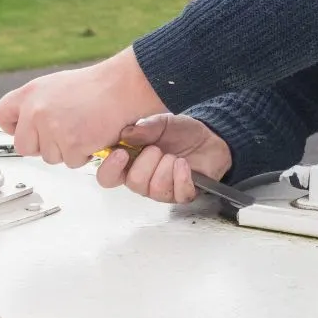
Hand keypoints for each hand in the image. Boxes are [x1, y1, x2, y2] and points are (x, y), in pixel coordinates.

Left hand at [0, 48, 165, 168]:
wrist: (123, 87)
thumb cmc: (98, 86)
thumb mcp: (58, 85)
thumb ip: (38, 104)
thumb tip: (29, 123)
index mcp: (31, 93)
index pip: (3, 115)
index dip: (13, 127)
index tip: (27, 130)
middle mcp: (36, 110)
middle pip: (24, 146)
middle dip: (43, 146)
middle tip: (64, 134)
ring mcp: (52, 128)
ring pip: (50, 157)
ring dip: (67, 150)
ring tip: (84, 129)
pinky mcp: (71, 144)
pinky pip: (72, 162)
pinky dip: (85, 154)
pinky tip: (93, 135)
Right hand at [95, 114, 232, 203]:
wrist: (209, 137)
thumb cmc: (180, 132)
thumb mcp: (163, 122)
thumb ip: (146, 127)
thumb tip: (126, 134)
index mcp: (131, 163)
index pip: (108, 177)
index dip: (110, 169)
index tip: (122, 152)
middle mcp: (143, 180)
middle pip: (133, 183)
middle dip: (147, 163)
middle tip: (158, 149)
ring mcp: (162, 190)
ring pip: (155, 189)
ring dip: (166, 168)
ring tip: (175, 156)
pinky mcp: (182, 195)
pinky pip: (177, 194)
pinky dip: (182, 177)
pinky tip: (184, 165)